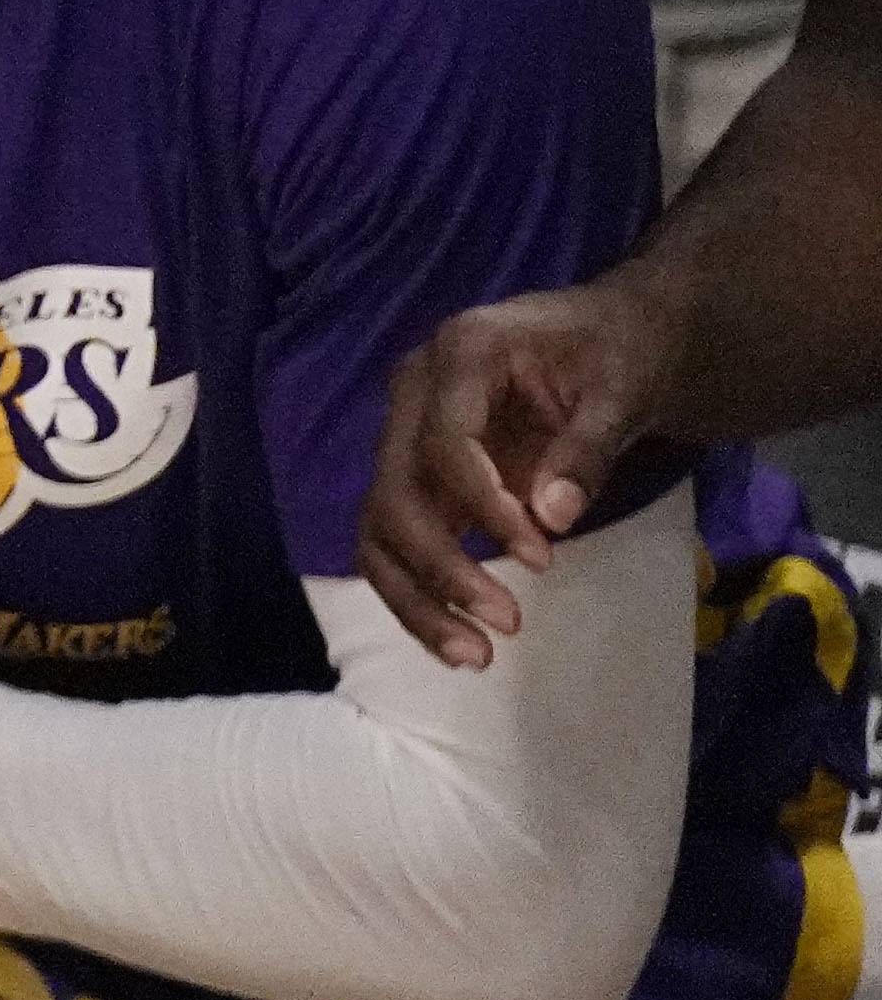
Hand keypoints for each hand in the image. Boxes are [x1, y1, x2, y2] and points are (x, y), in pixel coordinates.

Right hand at [370, 279, 666, 664]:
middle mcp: (412, 393)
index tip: (543, 560)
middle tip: (507, 624)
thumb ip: (585, 449)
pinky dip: (416, 594)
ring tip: (473, 656)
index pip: (442, 443)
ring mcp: (408, 437)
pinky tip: (456, 641)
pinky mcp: (420, 476)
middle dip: (440, 566)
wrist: (610, 342)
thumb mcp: (622, 392)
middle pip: (392, 492)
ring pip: (378, 526)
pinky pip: (395, 541)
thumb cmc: (618, 356)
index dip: (483, 507)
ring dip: (416, 596)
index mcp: (458, 354)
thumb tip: (553, 519)